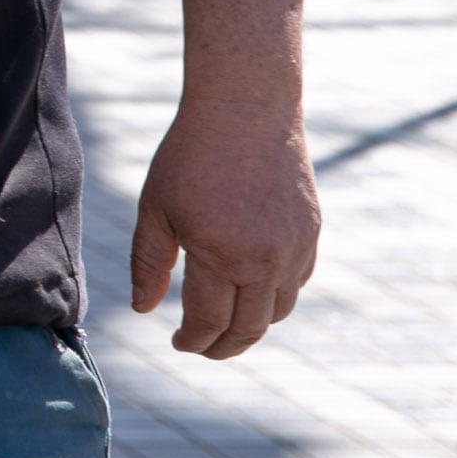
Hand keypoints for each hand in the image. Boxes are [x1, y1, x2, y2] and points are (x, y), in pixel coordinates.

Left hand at [130, 94, 320, 358]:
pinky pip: (296, 283)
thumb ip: (148, 262)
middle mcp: (265, 261)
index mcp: (221, 255)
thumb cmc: (190, 156)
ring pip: (279, 311)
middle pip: (250, 329)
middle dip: (224, 347)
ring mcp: (294, 249)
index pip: (210, 322)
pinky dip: (275, 298)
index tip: (177, 343)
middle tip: (201, 347)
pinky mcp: (312, 234)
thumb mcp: (156, 207)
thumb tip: (144, 310)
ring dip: (253, 326)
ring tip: (225, 324)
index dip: (192, 340)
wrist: (246, 110)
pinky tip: (252, 291)